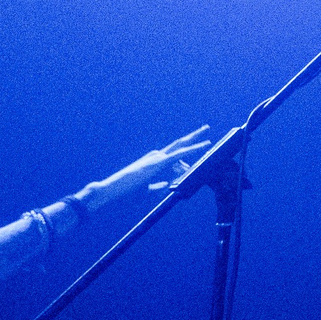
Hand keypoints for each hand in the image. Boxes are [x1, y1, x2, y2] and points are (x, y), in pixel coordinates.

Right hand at [80, 126, 215, 210]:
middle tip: (206, 128)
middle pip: (179, 144)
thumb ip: (157, 186)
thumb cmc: (126, 191)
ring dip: (196, 143)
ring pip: (182, 148)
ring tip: (209, 138)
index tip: (197, 148)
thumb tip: (167, 184)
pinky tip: (204, 145)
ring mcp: (157, 158)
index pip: (174, 153)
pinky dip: (193, 149)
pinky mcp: (158, 163)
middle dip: (193, 137)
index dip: (186, 151)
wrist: (111, 189)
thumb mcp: (145, 189)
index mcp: (154, 161)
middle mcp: (156, 156)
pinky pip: (179, 154)